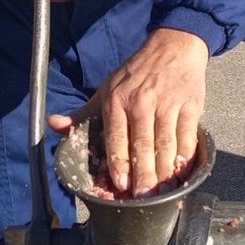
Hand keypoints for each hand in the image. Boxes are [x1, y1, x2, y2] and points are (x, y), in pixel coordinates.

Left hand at [48, 28, 208, 197]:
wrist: (173, 47)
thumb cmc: (136, 73)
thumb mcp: (106, 89)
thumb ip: (82, 114)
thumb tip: (53, 125)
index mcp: (116, 101)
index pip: (117, 138)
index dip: (119, 163)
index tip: (122, 184)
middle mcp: (142, 103)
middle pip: (143, 146)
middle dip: (144, 175)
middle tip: (144, 198)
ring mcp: (168, 104)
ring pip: (167, 145)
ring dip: (165, 171)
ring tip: (164, 192)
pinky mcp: (190, 106)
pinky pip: (187, 137)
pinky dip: (186, 156)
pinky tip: (182, 172)